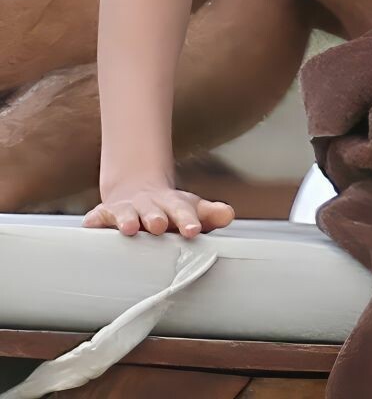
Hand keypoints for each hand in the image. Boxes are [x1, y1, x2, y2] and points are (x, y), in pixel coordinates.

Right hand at [84, 180, 234, 237]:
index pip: (182, 211)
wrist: (138, 192)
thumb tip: (229, 215)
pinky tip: (92, 227)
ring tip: (130, 228)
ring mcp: (125, 209)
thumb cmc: (169, 210)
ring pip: (126, 212)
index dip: (188, 220)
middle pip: (153, 210)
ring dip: (128, 219)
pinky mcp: (102, 214)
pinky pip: (96, 218)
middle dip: (156, 217)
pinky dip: (93, 222)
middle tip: (159, 226)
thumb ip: (210, 214)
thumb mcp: (191, 210)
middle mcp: (148, 205)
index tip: (193, 230)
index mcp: (172, 205)